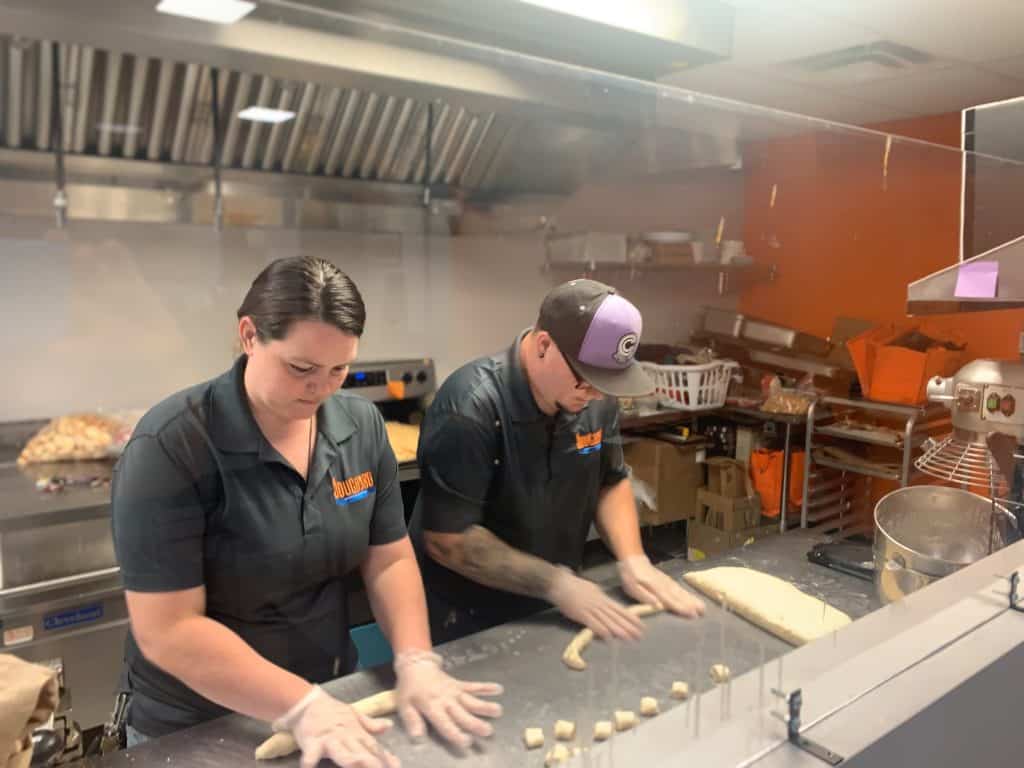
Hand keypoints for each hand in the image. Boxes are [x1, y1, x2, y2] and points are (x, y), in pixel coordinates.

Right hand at [273, 685, 398, 767]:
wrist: (308, 703)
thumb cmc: (332, 713)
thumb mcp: (354, 716)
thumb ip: (371, 725)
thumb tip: (389, 726)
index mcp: (356, 732)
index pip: (373, 746)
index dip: (385, 757)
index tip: (396, 765)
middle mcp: (345, 736)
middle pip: (361, 752)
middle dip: (372, 763)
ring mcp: (329, 739)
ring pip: (341, 752)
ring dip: (350, 759)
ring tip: (357, 763)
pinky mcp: (311, 742)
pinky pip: (310, 754)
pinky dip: (309, 762)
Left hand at [393, 650, 503, 747]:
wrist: (415, 665)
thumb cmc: (409, 688)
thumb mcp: (404, 705)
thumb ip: (412, 721)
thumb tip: (418, 737)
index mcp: (432, 707)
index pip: (445, 723)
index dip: (456, 733)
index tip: (466, 741)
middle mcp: (446, 700)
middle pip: (462, 714)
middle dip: (475, 723)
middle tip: (488, 731)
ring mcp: (454, 691)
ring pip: (471, 700)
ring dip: (485, 705)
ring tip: (498, 710)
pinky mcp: (459, 684)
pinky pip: (473, 686)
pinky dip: (486, 687)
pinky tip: (499, 688)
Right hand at [546, 566, 644, 639]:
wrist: (560, 583)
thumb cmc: (574, 585)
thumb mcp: (592, 589)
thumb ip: (601, 598)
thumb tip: (608, 604)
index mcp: (603, 598)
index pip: (620, 609)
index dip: (631, 618)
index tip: (641, 625)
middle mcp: (600, 604)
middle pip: (617, 617)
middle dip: (629, 627)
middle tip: (640, 636)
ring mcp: (591, 609)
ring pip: (608, 621)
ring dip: (619, 630)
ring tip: (629, 638)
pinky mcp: (581, 614)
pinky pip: (593, 624)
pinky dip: (601, 631)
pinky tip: (608, 638)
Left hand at [618, 556, 704, 617]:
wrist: (633, 558)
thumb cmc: (630, 576)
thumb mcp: (632, 587)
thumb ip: (644, 596)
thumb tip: (657, 605)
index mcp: (655, 588)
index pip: (670, 600)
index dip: (682, 608)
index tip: (693, 614)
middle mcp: (664, 585)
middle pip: (679, 596)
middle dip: (691, 604)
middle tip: (703, 612)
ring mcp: (667, 581)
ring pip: (681, 591)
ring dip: (692, 599)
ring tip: (702, 606)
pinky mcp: (667, 579)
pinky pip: (679, 587)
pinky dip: (687, 593)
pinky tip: (692, 597)